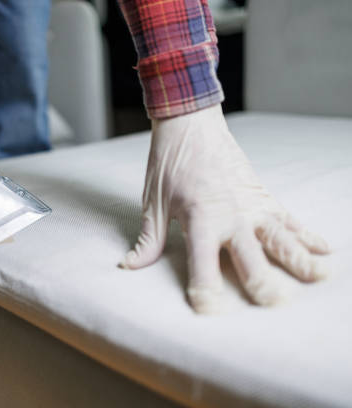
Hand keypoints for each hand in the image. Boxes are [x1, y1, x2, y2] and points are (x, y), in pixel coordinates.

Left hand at [119, 105, 329, 312]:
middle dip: (262, 284)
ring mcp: (251, 205)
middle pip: (250, 256)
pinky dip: (307, 234)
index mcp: (200, 219)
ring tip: (319, 278)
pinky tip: (325, 249)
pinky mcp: (263, 195)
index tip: (208, 310)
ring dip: (299, 259)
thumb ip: (149, 239)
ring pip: (281, 238)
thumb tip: (130, 266)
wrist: (189, 124)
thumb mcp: (153, 203)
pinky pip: (289, 219)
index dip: (205, 289)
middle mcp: (230, 215)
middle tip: (275, 306)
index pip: (203, 263)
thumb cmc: (168, 163)